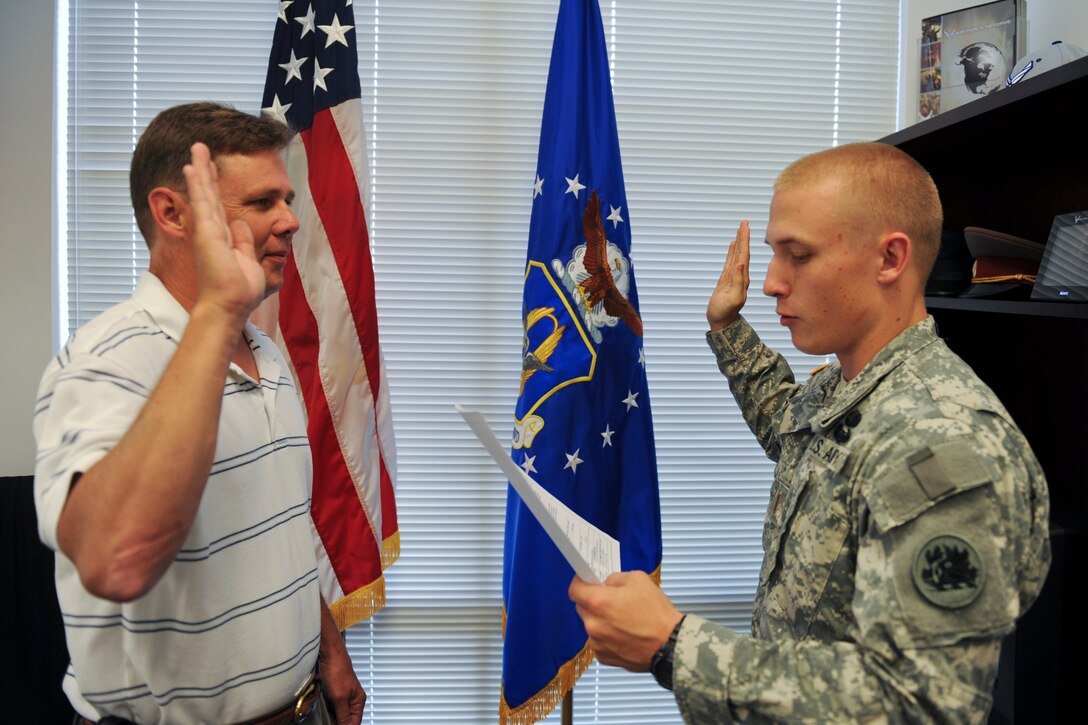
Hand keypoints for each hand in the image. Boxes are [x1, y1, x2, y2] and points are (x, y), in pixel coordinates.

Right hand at [181, 142, 265, 321]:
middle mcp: (211, 232)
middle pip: (209, 194)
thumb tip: (242, 224)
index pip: (218, 206)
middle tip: (201, 148)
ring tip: (197, 147)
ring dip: (200, 169)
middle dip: (206, 171)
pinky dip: (197, 184)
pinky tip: (192, 167)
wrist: (230, 306)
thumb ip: (243, 241)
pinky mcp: (205, 233)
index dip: (215, 186)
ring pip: (204, 194)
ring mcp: (207, 231)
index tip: (211, 169)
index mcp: (222, 238)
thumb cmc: (239, 291)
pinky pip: (202, 203)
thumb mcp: (247, 260)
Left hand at [319, 644, 365, 724]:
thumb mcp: (339, 698)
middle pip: (346, 720)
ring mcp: (342, 696)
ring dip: (331, 717)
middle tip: (328, 721)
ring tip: (326, 715)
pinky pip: (331, 707)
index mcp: (358, 701)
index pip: (354, 723)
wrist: (328, 656)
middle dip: (337, 722)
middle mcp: (352, 700)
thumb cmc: (337, 672)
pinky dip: (327, 711)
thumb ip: (343, 715)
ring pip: (337, 714)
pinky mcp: (333, 693)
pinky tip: (323, 711)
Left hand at [569, 571, 682, 671]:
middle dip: (593, 601)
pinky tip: (624, 634)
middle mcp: (593, 624)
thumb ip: (615, 578)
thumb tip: (605, 584)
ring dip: (600, 620)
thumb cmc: (656, 612)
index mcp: (598, 602)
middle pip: (582, 607)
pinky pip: (599, 641)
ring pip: (591, 625)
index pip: (574, 589)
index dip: (580, 582)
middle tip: (611, 600)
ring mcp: (597, 643)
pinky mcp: (604, 657)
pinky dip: (607, 637)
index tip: (587, 581)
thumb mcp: (638, 579)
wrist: (671, 645)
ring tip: (622, 620)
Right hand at [706, 219, 750, 330]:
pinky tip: (734, 244)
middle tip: (744, 222)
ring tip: (741, 229)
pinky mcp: (727, 279)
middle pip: (743, 252)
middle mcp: (741, 275)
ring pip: (738, 254)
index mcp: (743, 278)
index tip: (745, 226)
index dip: (745, 240)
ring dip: (740, 241)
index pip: (745, 255)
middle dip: (744, 236)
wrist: (722, 322)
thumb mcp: (732, 298)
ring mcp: (734, 276)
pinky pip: (731, 261)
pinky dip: (733, 251)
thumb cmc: (725, 312)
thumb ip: (737, 281)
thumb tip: (739, 264)